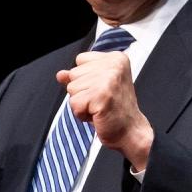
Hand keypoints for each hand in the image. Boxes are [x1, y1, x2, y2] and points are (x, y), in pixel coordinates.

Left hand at [56, 51, 153, 170]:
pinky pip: (74, 103)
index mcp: (116, 58)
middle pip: (74, 73)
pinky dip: (81, 114)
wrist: (130, 132)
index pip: (80, 59)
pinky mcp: (101, 95)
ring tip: (99, 108)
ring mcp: (108, 79)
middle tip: (101, 101)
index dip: (85, 78)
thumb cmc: (115, 111)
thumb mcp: (97, 87)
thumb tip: (60, 74)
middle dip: (82, 92)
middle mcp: (114, 65)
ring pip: (71, 88)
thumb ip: (80, 77)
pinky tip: (97, 115)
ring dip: (81, 103)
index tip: (102, 90)